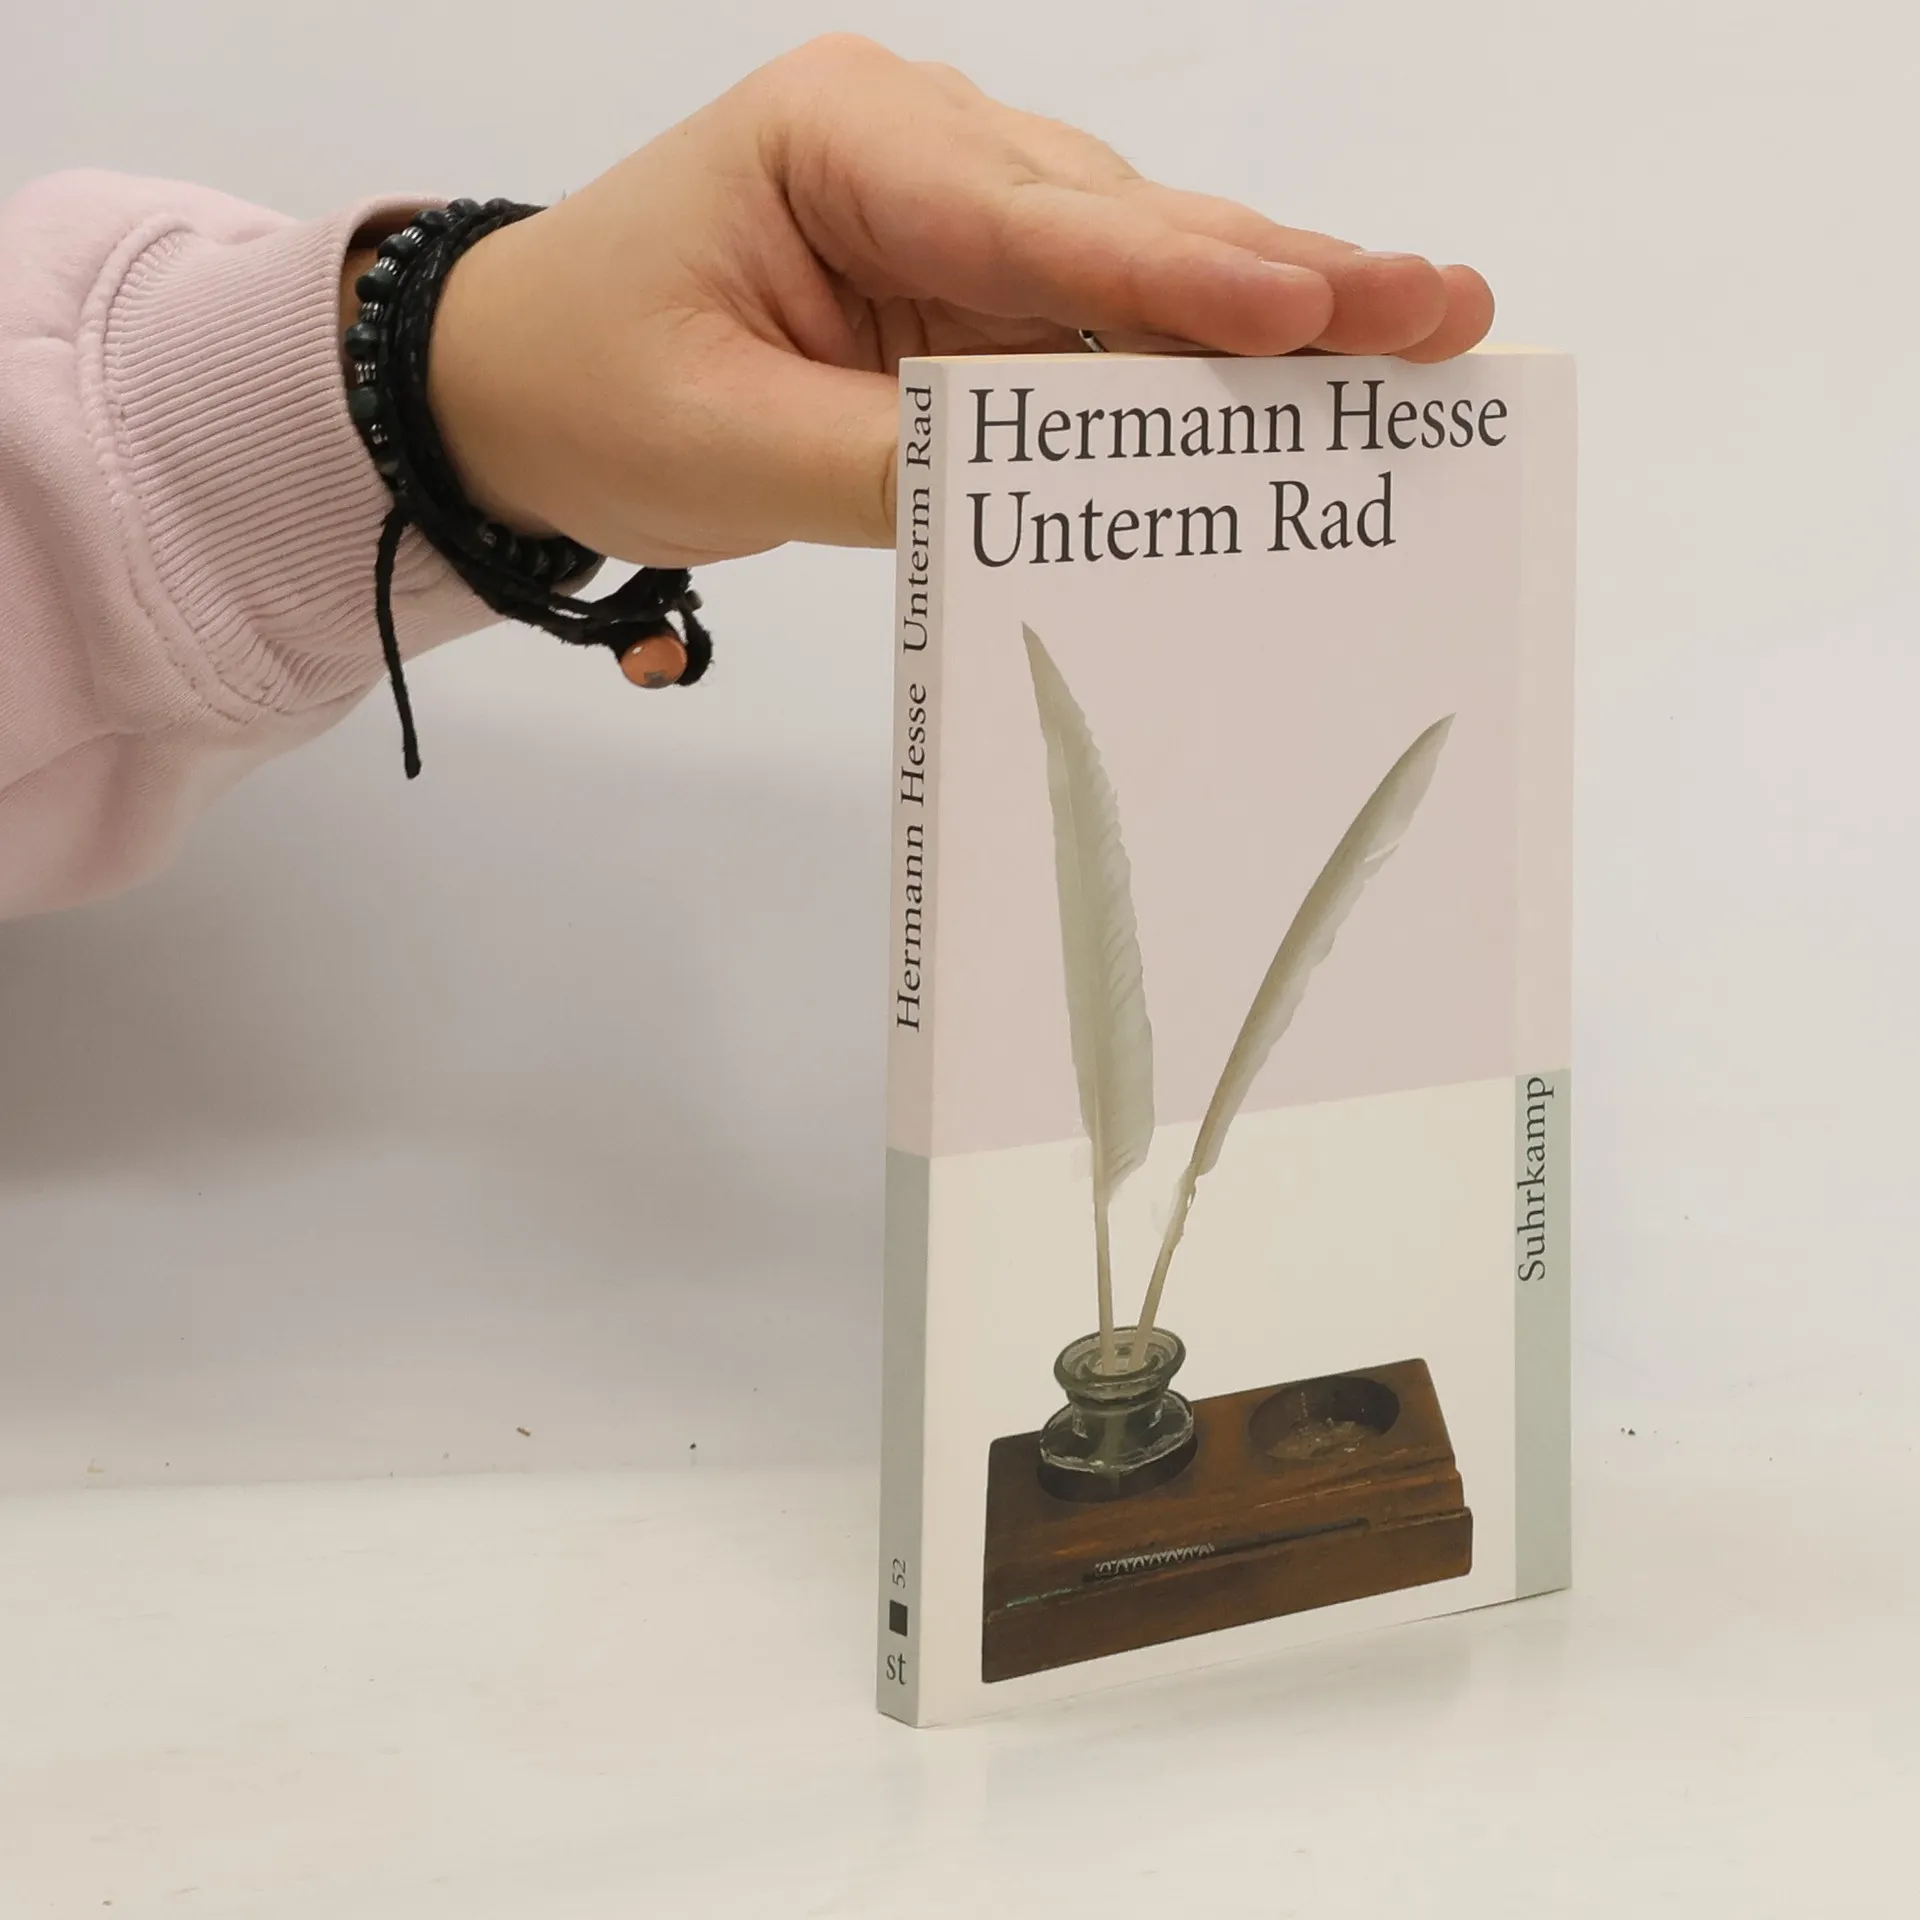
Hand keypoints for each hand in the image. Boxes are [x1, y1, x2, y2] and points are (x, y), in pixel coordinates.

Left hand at [384, 35, 1493, 567]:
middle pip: (1122, 226)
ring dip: (1265, 319)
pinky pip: (1096, 332)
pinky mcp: (971, 292)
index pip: (1033, 220)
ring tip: (1414, 339)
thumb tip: (1053, 494)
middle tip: (1439, 306)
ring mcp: (958, 218)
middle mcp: (923, 152)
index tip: (1312, 302)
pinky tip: (1299, 385)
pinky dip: (1188, 371)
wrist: (517, 383)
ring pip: (1134, 271)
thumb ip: (889, 465)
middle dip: (1281, 275)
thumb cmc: (589, 381)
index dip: (1179, 276)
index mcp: (842, 142)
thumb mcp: (724, 441)